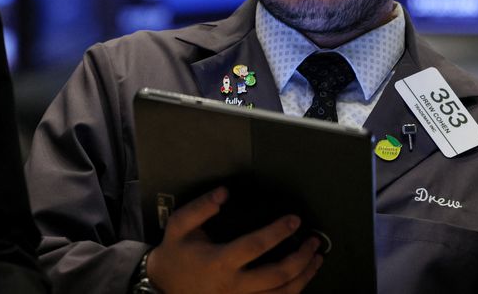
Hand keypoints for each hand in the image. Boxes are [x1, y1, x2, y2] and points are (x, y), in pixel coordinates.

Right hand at [146, 186, 322, 293]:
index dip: (278, 232)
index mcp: (220, 262)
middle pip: (277, 276)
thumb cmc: (176, 253)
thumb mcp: (180, 226)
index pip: (256, 246)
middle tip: (314, 242)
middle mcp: (233, 286)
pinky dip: (292, 293)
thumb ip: (201, 207)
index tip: (295, 220)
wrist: (161, 287)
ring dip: (304, 278)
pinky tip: (301, 280)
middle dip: (301, 258)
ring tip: (316, 260)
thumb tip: (223, 193)